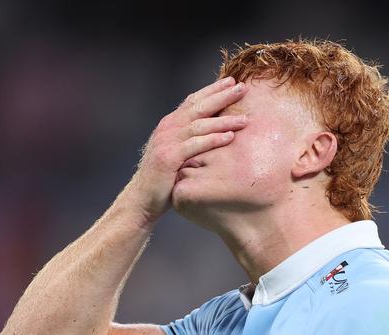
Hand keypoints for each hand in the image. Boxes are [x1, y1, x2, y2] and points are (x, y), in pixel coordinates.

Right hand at [135, 77, 247, 220]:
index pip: (194, 100)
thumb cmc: (165, 177)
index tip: (232, 82)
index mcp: (170, 123)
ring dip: (224, 120)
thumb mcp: (178, 151)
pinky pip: (195, 145)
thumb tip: (215, 129)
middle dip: (222, 96)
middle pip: (199, 107)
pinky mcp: (169, 157)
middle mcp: (168, 127)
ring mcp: (167, 141)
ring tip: (245, 119)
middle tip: (242, 88)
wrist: (143, 199)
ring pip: (200, 125)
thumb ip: (190, 138)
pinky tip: (230, 137)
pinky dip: (213, 139)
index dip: (213, 90)